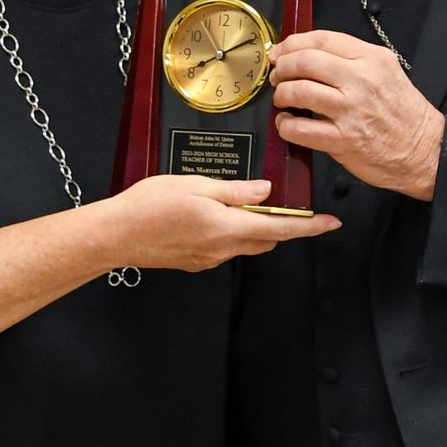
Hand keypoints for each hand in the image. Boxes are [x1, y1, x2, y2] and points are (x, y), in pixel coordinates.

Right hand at [102, 175, 339, 271]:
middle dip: (281, 225)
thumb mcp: (194, 185)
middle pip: (266, 240)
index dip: (308, 227)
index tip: (330, 223)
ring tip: (241, 203)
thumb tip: (265, 192)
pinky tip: (213, 214)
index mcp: (227, 227)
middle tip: (284, 204)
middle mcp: (222, 249)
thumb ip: (234, 190)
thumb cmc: (148, 206)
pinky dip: (231, 232)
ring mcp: (209, 258)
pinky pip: (225, 247)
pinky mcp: (196, 261)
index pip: (279, 230)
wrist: (116, 235)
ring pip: (246, 244)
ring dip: (254, 228)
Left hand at [269, 30, 443, 199]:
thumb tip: (306, 54)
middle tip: (278, 76)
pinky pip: (300, 129)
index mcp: (372, 59)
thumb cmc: (403, 113)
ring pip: (299, 91)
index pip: (321, 39)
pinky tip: (288, 124)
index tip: (281, 52)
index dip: (292, 44)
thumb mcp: (386, 71)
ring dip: (282, 94)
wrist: (425, 150)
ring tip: (283, 99)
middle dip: (283, 68)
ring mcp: (351, 110)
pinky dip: (286, 125)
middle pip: (305, 61)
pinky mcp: (343, 140)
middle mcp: (362, 80)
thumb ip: (351, 60)